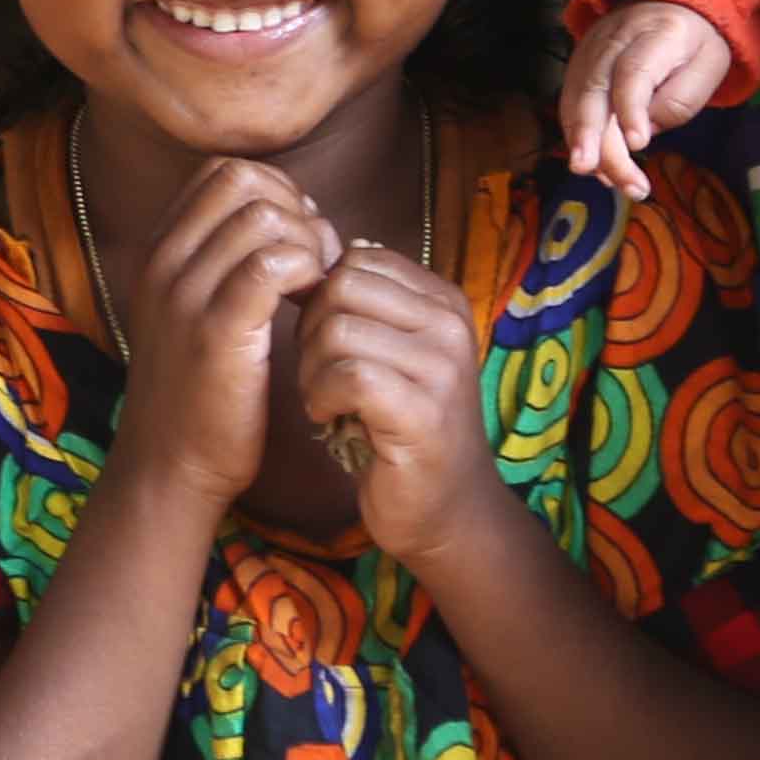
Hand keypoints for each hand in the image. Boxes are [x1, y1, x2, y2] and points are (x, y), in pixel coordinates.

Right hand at [108, 158, 339, 503]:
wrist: (171, 466)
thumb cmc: (202, 391)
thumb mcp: (197, 311)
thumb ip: (225, 260)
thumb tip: (291, 214)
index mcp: (160, 252)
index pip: (223, 172)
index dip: (275, 191)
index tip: (297, 239)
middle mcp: (164, 263)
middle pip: (246, 181)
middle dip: (296, 210)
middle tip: (315, 260)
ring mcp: (185, 296)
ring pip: (264, 217)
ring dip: (308, 242)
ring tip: (317, 286)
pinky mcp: (216, 333)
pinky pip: (272, 265)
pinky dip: (307, 272)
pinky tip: (311, 304)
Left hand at [294, 242, 513, 579]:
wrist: (446, 509)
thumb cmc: (403, 429)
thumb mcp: (392, 352)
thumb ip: (368, 304)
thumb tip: (331, 249)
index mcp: (444, 301)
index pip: (357, 259)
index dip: (321, 297)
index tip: (325, 343)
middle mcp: (450, 324)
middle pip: (341, 287)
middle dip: (310, 330)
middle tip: (317, 373)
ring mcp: (441, 368)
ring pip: (337, 329)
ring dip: (310, 369)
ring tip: (323, 398)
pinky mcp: (422, 412)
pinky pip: (347, 375)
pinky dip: (320, 396)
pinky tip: (327, 418)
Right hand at [560, 3, 733, 201]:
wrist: (669, 0)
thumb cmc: (695, 42)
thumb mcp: (709, 65)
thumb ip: (681, 100)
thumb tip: (643, 131)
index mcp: (657, 33)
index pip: (635, 71)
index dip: (631, 108)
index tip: (637, 143)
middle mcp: (615, 37)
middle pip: (595, 86)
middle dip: (589, 132)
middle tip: (589, 169)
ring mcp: (590, 49)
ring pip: (576, 98)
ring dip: (584, 143)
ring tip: (604, 179)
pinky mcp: (578, 63)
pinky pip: (570, 103)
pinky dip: (579, 137)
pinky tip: (596, 165)